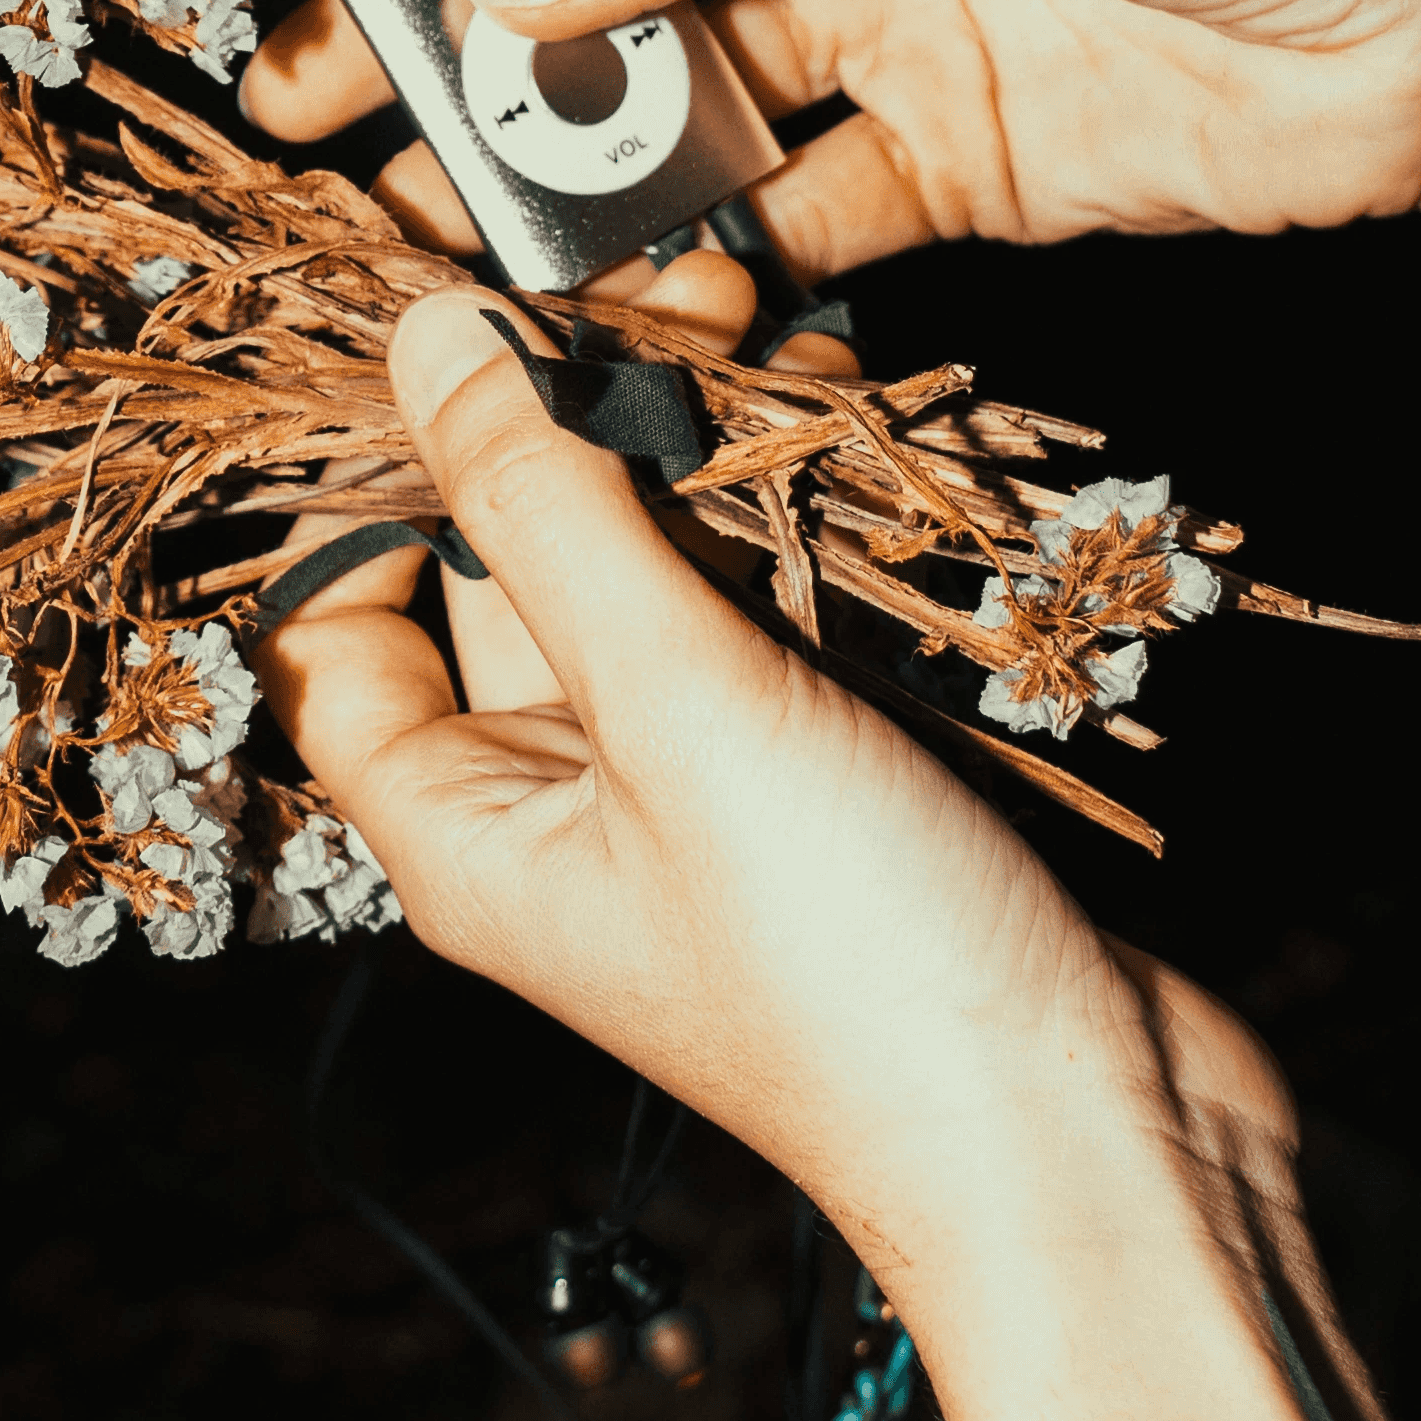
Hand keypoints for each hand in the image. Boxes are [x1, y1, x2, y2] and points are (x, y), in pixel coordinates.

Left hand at [263, 282, 1320, 1301]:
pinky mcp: (824, 762)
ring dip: (694, 438)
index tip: (426, 331)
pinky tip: (844, 409)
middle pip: (500, 565)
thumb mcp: (677, 708)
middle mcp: (559, 799)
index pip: (330, 626)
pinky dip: (796, 503)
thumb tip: (426, 336)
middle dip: (560, 413)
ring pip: (652, 562)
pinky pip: (771, 600)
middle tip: (657, 282)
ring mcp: (696, 783)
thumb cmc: (849, 968)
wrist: (1090, 1138)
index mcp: (462, 821)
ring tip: (759, 318)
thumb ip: (549, 508)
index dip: (356, 476)